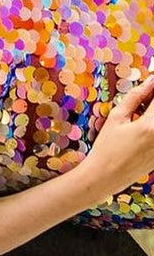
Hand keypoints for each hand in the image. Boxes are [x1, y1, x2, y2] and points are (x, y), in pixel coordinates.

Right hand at [82, 74, 153, 201]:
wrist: (107, 176)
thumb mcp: (116, 118)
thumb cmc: (107, 146)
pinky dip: (152, 123)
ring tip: (141, 110)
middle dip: (152, 101)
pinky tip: (142, 122)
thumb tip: (149, 82)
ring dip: (152, 111)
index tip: (151, 79)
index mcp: (150, 125)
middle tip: (145, 95)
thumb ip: (135, 98)